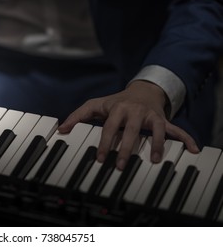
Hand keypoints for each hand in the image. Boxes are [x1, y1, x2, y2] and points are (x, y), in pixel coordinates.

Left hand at [58, 80, 198, 169]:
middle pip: (130, 130)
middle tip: (120, 165)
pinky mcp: (162, 119)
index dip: (105, 143)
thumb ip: (77, 116)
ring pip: (155, 128)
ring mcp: (149, 115)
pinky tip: (193, 149)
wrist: (141, 90)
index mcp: (117, 108)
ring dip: (156, 144)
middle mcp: (134, 111)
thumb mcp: (95, 105)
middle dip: (126, 148)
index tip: (100, 159)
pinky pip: (175, 128)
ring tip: (154, 161)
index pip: (109, 127)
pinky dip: (185, 138)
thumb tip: (61, 129)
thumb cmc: (115, 101)